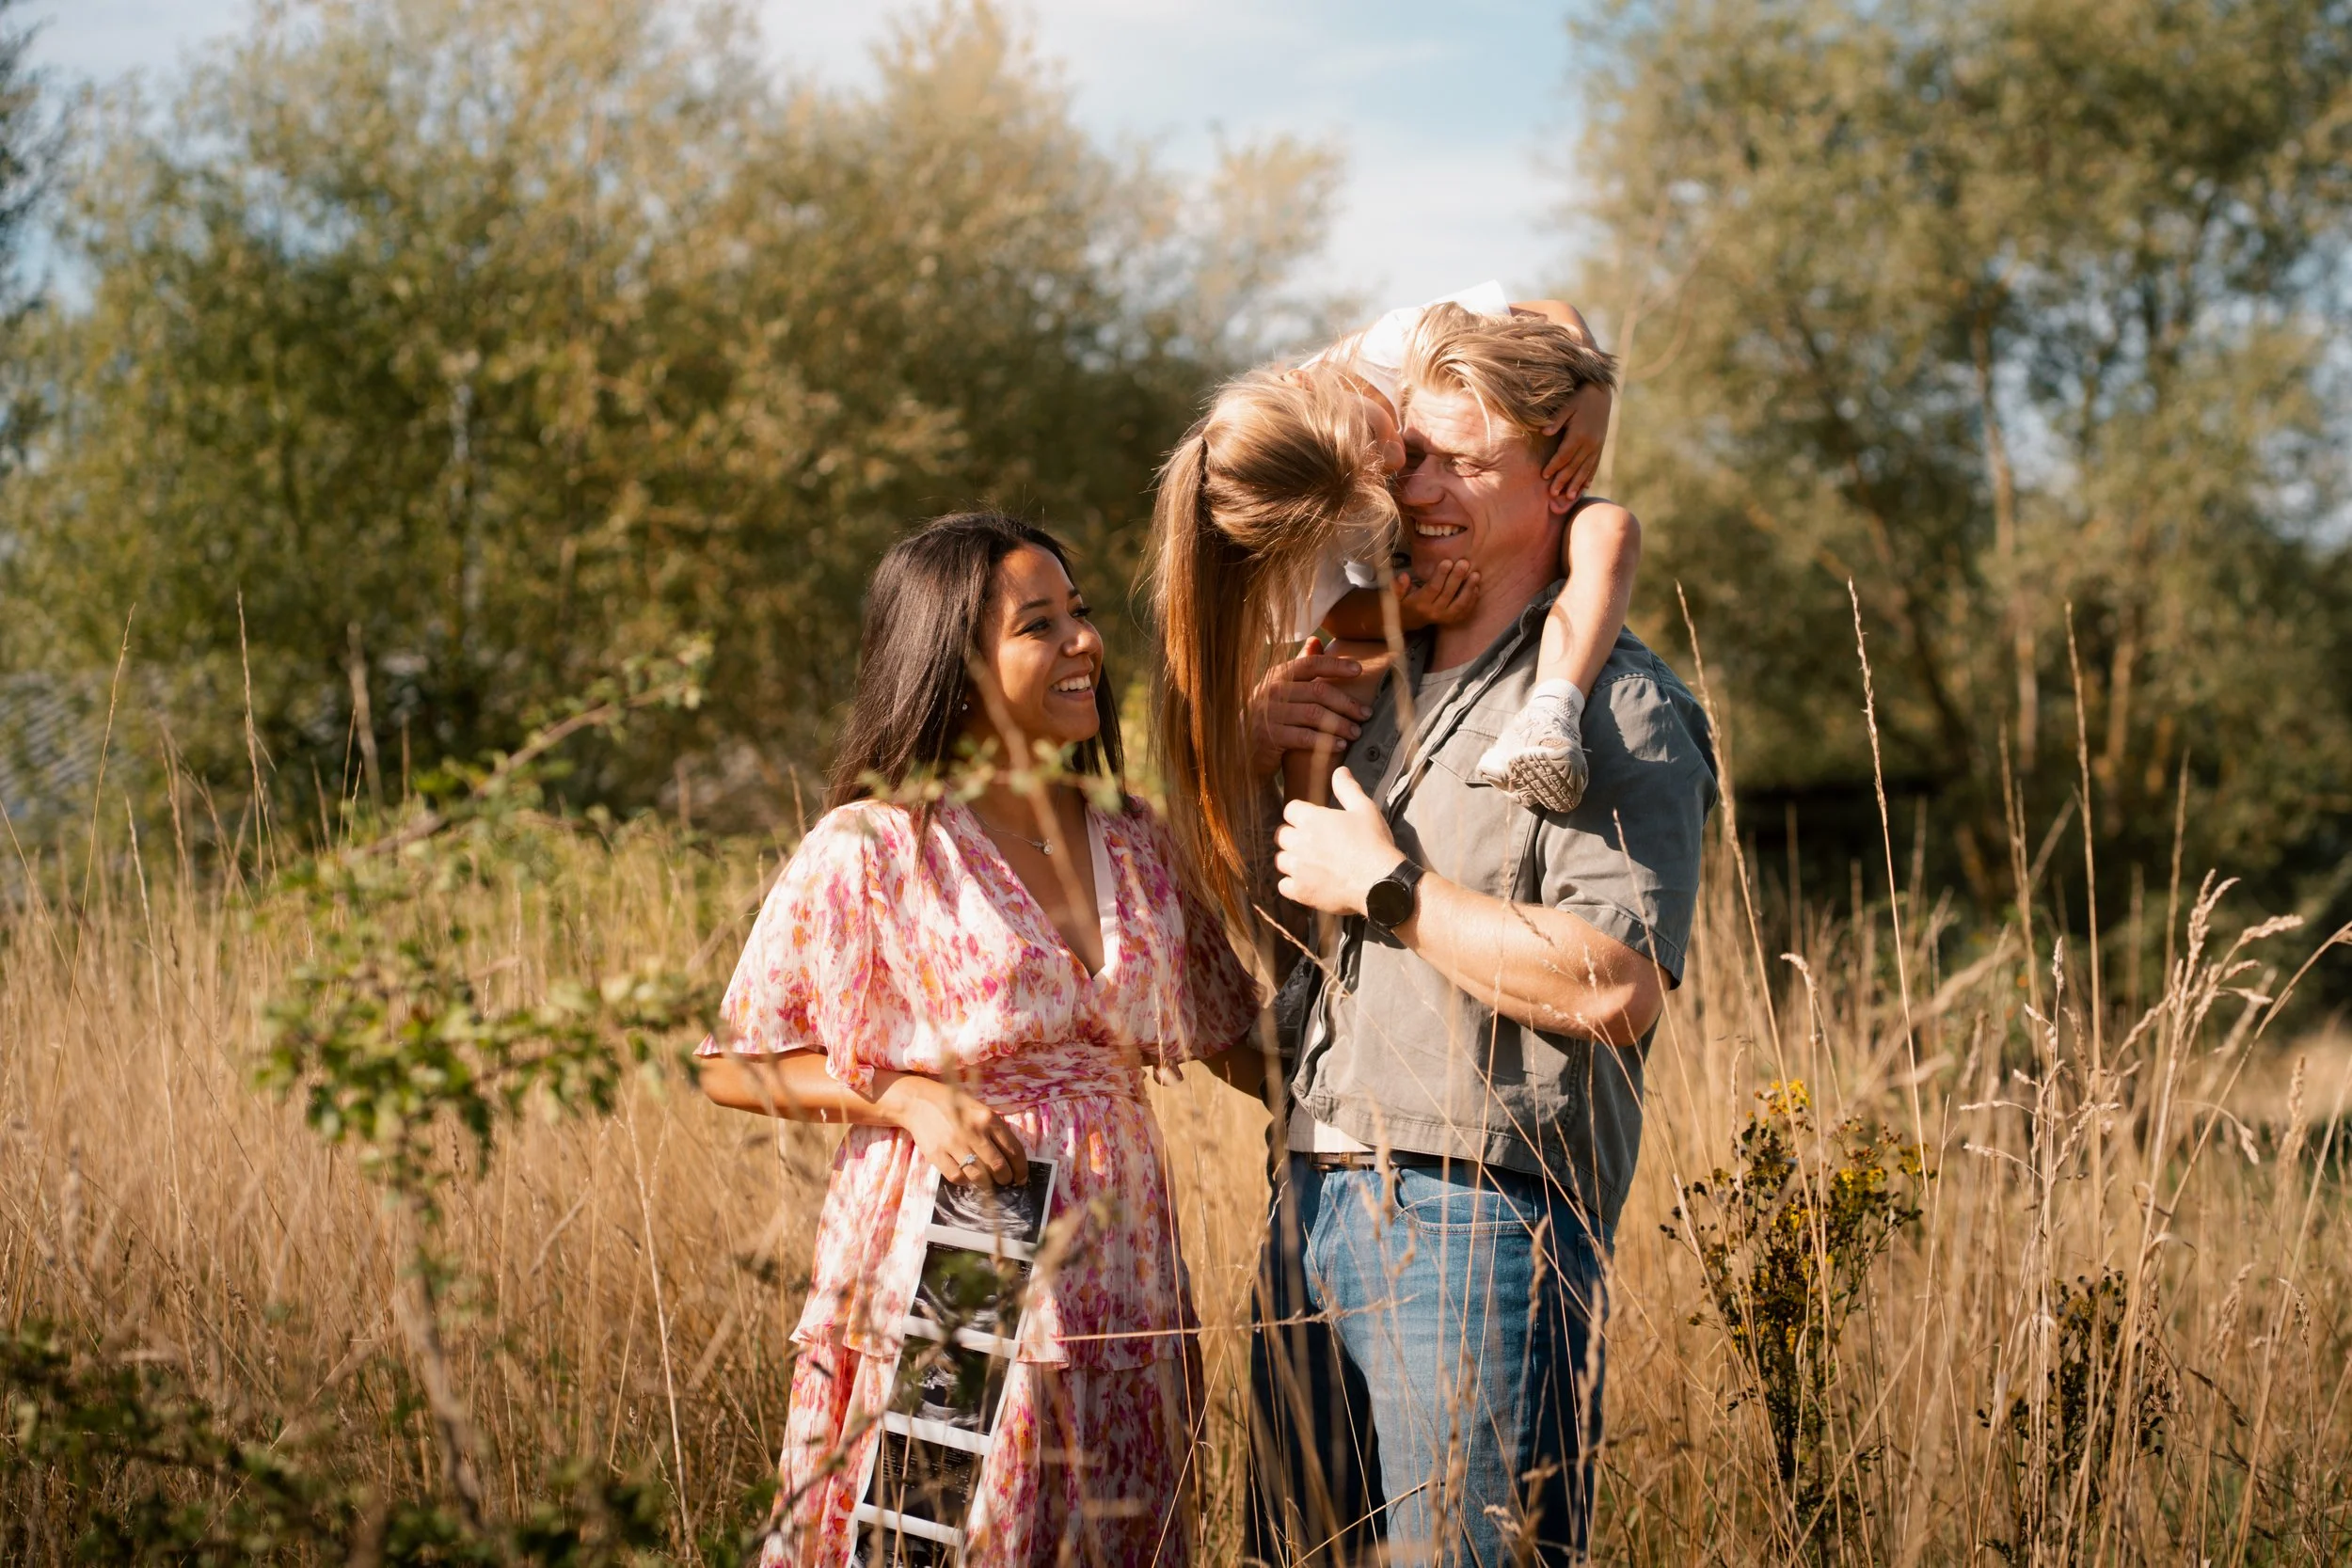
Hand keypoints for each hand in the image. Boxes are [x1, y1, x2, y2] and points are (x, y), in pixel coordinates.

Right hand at [877, 1074, 1028, 1186]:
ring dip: (987, 1185)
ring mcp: (954, 1143)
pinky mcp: (937, 1154)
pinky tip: (966, 1176)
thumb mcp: (979, 1109)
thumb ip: (995, 1130)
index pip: (1013, 1150)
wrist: (920, 1101)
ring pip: (980, 1176)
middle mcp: (974, 1131)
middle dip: (1005, 1179)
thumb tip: (1010, 1159)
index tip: (1021, 1177)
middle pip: (999, 1166)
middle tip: (1004, 1181)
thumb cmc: (954, 1105)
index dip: (1020, 1168)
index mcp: (988, 1118)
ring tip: (988, 1183)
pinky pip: (957, 1177)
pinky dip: (965, 1182)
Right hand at [1248, 638, 1370, 776]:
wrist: (1239, 747)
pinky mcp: (1270, 737)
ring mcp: (1270, 714)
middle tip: (1366, 714)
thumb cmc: (1267, 715)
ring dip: (1341, 724)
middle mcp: (1273, 691)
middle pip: (1319, 691)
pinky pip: (1305, 737)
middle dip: (1347, 703)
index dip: (1336, 665)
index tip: (1359, 670)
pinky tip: (1339, 745)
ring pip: (1315, 715)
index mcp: (1278, 675)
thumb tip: (1315, 640)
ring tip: (1356, 732)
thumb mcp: (1279, 687)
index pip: (1311, 664)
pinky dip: (1326, 741)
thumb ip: (1298, 666)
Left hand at [1274, 767, 1402, 915]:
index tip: (1313, 821)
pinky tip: (1307, 882)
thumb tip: (1339, 771)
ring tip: (1309, 862)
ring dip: (1291, 859)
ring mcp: (1298, 869)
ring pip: (1280, 860)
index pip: (1290, 810)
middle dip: (1293, 836)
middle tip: (1311, 842)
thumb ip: (1347, 788)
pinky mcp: (1301, 892)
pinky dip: (1292, 884)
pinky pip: (1283, 886)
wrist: (1380, 882)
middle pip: (1281, 835)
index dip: (1301, 814)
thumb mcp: (1364, 809)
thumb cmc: (1374, 843)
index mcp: (1311, 819)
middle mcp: (1299, 842)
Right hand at [1394, 559, 1480, 628]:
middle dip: (1457, 577)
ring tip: (1476, 574)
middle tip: (1464, 563)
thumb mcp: (1396, 595)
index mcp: (1419, 604)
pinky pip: (1465, 611)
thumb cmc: (1404, 603)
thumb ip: (1398, 586)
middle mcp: (1433, 612)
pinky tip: (1477, 587)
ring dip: (1469, 589)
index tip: (1447, 561)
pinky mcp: (1453, 620)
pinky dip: (1472, 599)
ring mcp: (1444, 618)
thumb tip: (1404, 576)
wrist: (1411, 621)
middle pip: (1448, 594)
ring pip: (1460, 604)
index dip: (1441, 575)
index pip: (1432, 588)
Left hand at [1544, 383, 1610, 503]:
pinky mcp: (1600, 446)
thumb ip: (1556, 419)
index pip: (1564, 455)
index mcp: (1579, 434)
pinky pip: (1595, 465)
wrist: (1601, 393)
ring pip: (1586, 469)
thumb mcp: (1567, 405)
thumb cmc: (1580, 398)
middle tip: (1553, 494)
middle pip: (1574, 466)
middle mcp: (1590, 443)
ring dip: (1577, 484)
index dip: (1554, 466)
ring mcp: (1597, 446)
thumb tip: (1544, 432)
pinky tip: (1585, 486)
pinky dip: (1589, 476)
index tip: (1543, 476)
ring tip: (1570, 497)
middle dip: (1563, 481)